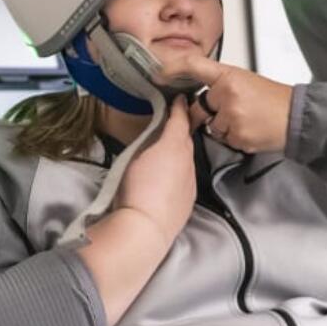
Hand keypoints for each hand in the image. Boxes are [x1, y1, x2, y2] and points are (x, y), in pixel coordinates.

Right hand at [113, 96, 196, 243]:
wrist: (147, 227)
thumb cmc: (137, 187)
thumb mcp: (136, 155)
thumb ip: (149, 142)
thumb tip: (157, 134)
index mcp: (174, 146)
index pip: (180, 121)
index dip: (179, 109)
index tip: (179, 98)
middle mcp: (188, 162)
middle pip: (186, 141)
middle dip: (181, 131)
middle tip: (171, 124)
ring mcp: (190, 183)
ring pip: (187, 161)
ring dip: (180, 154)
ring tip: (166, 153)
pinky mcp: (188, 200)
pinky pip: (186, 180)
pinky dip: (180, 174)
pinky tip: (168, 180)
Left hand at [157, 56, 292, 152]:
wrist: (296, 117)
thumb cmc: (272, 98)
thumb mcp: (245, 81)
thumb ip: (221, 85)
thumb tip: (201, 94)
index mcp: (229, 76)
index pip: (194, 66)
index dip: (174, 68)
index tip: (159, 73)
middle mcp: (227, 94)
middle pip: (200, 107)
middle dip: (208, 112)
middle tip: (233, 109)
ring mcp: (231, 117)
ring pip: (212, 126)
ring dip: (223, 127)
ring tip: (246, 120)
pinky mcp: (237, 136)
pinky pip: (224, 139)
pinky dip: (234, 137)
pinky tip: (249, 130)